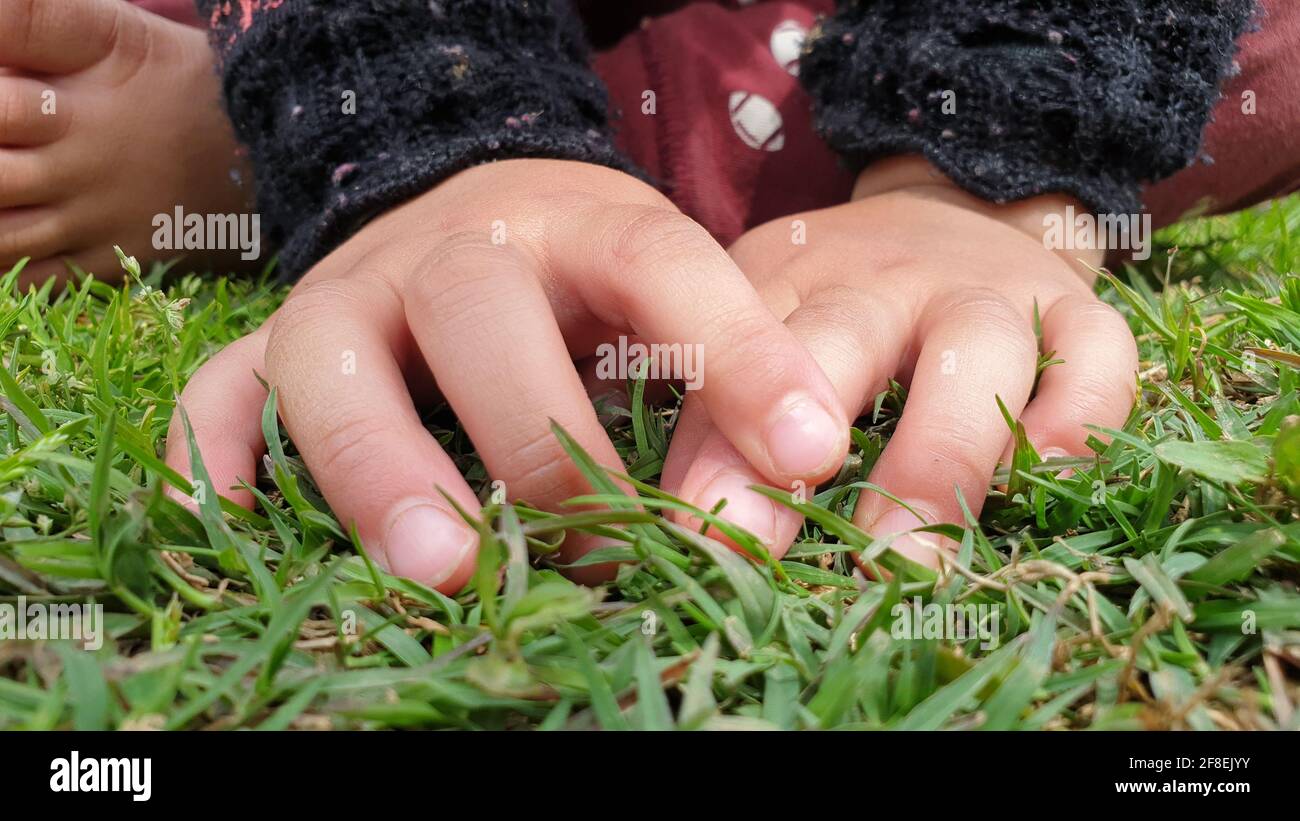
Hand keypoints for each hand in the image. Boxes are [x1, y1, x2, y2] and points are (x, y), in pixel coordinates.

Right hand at [164, 159, 848, 590]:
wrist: (473, 209)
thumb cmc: (584, 280)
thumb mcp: (663, 298)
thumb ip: (723, 364)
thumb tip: (807, 467)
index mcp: (575, 225)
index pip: (658, 264)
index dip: (736, 353)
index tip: (810, 454)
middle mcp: (450, 249)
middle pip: (480, 318)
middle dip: (541, 440)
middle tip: (605, 549)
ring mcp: (347, 294)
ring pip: (331, 364)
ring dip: (378, 468)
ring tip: (439, 568)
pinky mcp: (274, 341)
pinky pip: (215, 394)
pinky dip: (212, 461)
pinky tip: (233, 529)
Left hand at [661, 157, 1138, 568]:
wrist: (954, 209)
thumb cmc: (838, 303)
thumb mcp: (763, 333)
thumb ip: (719, 425)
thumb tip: (694, 532)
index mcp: (789, 284)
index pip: (741, 360)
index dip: (723, 447)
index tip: (712, 529)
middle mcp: (883, 280)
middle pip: (845, 340)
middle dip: (810, 445)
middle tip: (792, 551)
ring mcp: (986, 288)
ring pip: (979, 349)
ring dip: (944, 454)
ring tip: (912, 558)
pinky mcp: (1075, 306)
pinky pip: (1098, 355)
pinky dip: (1082, 415)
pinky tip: (1045, 475)